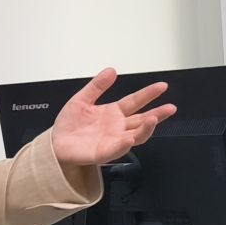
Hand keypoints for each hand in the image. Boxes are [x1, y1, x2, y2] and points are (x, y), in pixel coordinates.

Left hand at [51, 69, 177, 166]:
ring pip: (136, 135)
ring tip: (153, 119)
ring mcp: (113, 140)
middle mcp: (117, 127)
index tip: (162, 86)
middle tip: (170, 107)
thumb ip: (96, 86)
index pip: (135, 101)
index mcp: (113, 113)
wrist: (56, 143)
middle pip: (142, 120)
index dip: (148, 94)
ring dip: (146, 128)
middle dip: (158, 114)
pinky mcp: (104, 153)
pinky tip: (130, 138)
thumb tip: (111, 70)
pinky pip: (117, 149)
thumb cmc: (69, 125)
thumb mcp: (81, 100)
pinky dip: (125, 144)